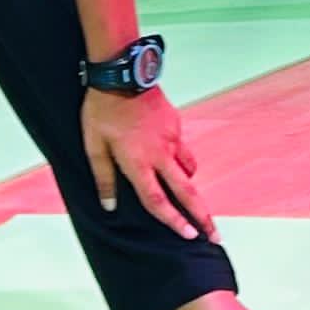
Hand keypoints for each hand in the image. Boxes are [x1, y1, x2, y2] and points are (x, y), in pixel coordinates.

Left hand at [81, 86, 215, 240]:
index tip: (190, 236)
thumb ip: (103, 177)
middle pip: (187, 192)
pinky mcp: (176, 125)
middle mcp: (161, 153)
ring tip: (187, 198)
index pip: (158, 200)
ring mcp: (172, 138)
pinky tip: (170, 159)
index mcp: (138, 162)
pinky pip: (183, 150)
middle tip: (215, 234)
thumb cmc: (103, 110)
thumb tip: (109, 206)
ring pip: (188, 170)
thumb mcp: (93, 145)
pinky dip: (181, 162)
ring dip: (189, 187)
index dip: (174, 221)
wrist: (124, 74)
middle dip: (202, 216)